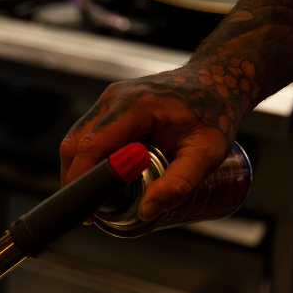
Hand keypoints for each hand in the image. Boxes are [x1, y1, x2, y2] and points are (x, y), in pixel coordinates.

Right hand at [59, 64, 248, 220]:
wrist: (217, 80)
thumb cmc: (214, 112)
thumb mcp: (207, 152)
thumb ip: (179, 183)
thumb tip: (147, 211)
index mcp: (136, 105)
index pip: (92, 145)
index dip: (82, 181)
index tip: (88, 210)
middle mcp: (114, 99)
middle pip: (74, 144)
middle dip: (76, 182)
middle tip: (89, 212)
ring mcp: (107, 101)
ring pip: (75, 141)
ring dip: (79, 173)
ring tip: (95, 200)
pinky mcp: (107, 108)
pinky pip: (85, 136)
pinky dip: (86, 162)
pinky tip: (101, 181)